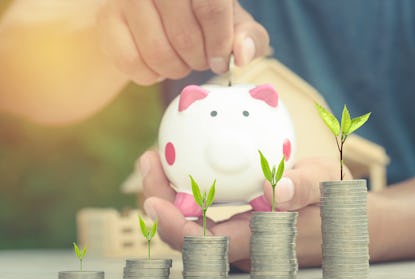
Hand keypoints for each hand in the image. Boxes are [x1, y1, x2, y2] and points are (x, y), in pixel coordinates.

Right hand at [97, 0, 268, 84]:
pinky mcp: (107, 19)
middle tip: (200, 59)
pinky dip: (150, 75)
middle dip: (198, 60)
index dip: (219, 44)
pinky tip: (157, 65)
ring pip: (158, 53)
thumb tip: (243, 54)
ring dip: (175, 70)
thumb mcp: (232, 20)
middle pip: (184, 36)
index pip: (211, 8)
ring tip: (181, 62)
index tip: (221, 60)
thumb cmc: (201, 14)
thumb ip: (248, 36)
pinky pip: (131, 63)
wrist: (157, 8)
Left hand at [140, 150, 358, 269]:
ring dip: (167, 193)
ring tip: (156, 158)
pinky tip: (181, 164)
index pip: (207, 244)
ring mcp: (236, 235)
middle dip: (158, 201)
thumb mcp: (327, 188)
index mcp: (259, 242)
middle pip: (186, 233)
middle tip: (150, 161)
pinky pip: (202, 212)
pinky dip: (184, 189)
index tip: (153, 202)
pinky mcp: (236, 225)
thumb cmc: (334, 206)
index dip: (176, 227)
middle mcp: (240, 244)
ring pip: (190, 222)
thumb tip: (274, 189)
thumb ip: (304, 189)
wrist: (341, 222)